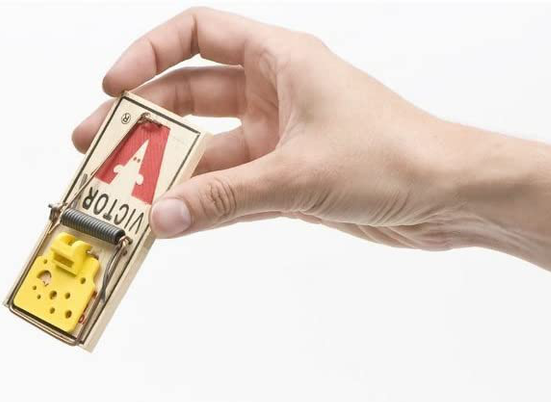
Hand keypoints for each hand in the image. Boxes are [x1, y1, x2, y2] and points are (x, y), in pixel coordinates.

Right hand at [73, 7, 477, 247]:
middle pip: (188, 94)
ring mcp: (279, 135)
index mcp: (280, 59)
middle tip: (97, 148)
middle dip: (141, 120)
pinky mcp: (287, 177)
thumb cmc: (399, 156)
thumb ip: (225, 199)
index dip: (147, 55)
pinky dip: (198, 201)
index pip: (196, 34)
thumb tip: (163, 216)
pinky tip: (169, 218)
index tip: (113, 88)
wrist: (452, 194)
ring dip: (166, 169)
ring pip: (205, 147)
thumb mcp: (299, 177)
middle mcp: (275, 90)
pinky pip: (226, 185)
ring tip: (124, 193)